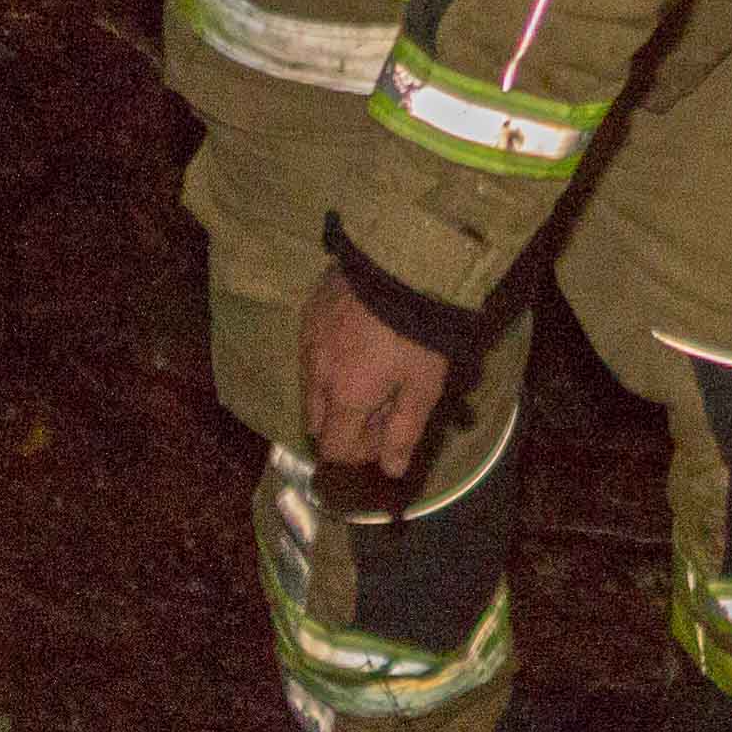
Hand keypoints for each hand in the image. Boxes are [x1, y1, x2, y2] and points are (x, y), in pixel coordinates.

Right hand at [298, 267, 449, 479]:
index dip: (359, 452)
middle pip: (317, 420)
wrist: (402, 261)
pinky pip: (311, 349)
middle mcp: (315, 373)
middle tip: (381, 403)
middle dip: (344, 423)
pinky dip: (329, 357)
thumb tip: (390, 470)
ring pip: (311, 384)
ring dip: (334, 390)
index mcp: (344, 397)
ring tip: (372, 369)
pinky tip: (359, 338)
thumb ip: (404, 431)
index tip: (386, 435)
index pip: (334, 448)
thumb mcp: (423, 385)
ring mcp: (308, 340)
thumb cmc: (419, 331)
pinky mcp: (310, 311)